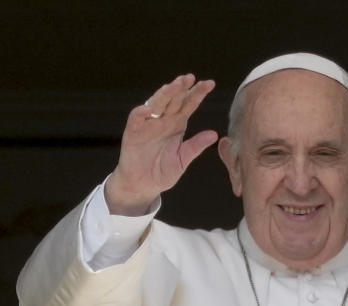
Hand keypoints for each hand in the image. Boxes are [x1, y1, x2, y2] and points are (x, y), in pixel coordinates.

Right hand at [105, 74, 218, 214]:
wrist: (142, 185)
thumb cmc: (162, 172)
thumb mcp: (182, 160)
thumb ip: (195, 146)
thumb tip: (214, 134)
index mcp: (177, 124)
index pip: (189, 104)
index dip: (198, 93)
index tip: (210, 83)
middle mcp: (163, 120)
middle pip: (174, 100)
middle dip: (181, 88)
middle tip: (190, 77)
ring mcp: (148, 124)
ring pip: (156, 104)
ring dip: (164, 94)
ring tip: (174, 85)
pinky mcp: (133, 132)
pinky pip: (136, 118)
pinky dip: (141, 112)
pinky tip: (149, 108)